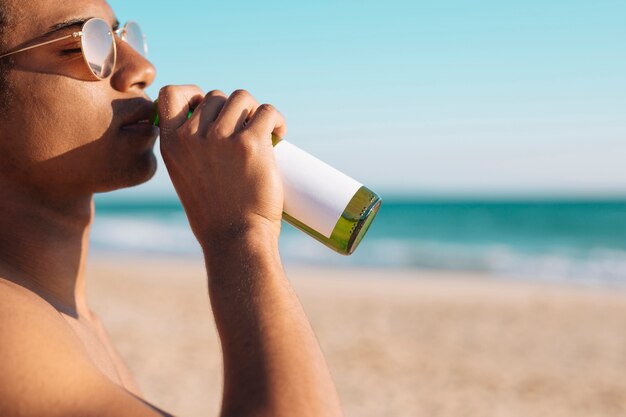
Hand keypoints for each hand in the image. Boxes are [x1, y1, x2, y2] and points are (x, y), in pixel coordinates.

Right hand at [157, 86, 286, 247]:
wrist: (235, 239)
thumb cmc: (215, 215)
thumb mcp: (186, 176)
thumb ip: (191, 148)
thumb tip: (215, 119)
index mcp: (171, 143)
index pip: (171, 93)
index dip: (193, 93)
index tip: (210, 108)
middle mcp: (192, 136)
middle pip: (216, 96)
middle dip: (233, 111)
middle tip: (245, 134)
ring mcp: (221, 138)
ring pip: (243, 99)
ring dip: (255, 112)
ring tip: (264, 134)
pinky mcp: (251, 143)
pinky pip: (267, 111)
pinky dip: (276, 119)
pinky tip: (279, 133)